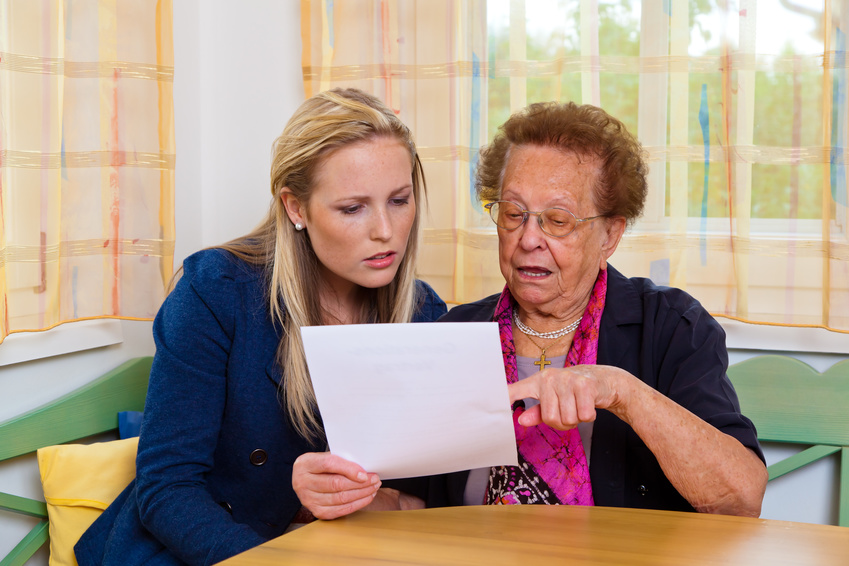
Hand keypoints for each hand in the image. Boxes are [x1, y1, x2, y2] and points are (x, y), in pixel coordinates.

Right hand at [292, 452, 379, 519]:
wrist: (307, 480)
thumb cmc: (321, 466)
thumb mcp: (326, 457)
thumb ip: (341, 461)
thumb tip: (365, 469)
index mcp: (305, 464)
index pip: (329, 464)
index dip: (349, 469)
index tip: (365, 474)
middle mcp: (302, 483)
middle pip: (335, 484)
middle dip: (360, 483)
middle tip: (375, 479)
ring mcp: (308, 499)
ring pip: (340, 498)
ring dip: (361, 494)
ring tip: (374, 487)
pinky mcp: (316, 511)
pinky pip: (340, 510)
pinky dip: (357, 504)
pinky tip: (366, 497)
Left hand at [508, 364, 625, 429]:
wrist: (599, 379)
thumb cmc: (570, 392)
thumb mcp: (551, 400)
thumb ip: (536, 412)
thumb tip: (521, 421)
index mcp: (537, 381)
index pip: (516, 390)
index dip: (505, 398)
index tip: (494, 404)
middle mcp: (549, 378)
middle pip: (550, 418)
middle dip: (562, 423)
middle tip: (568, 412)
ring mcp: (567, 379)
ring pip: (568, 419)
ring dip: (576, 420)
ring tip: (577, 407)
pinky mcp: (585, 385)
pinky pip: (584, 416)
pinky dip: (588, 417)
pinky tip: (587, 404)